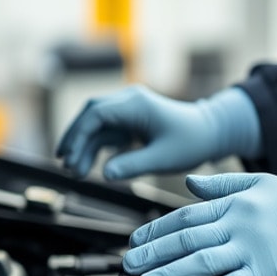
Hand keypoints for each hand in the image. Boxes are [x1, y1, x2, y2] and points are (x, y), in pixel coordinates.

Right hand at [56, 86, 260, 178]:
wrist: (211, 133)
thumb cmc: (191, 143)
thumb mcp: (164, 158)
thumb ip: (133, 165)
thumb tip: (104, 174)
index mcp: (136, 104)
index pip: (96, 114)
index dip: (79, 136)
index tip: (70, 159)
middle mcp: (129, 101)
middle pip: (90, 114)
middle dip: (75, 139)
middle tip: (65, 166)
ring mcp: (129, 109)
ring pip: (96, 124)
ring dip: (84, 146)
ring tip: (76, 173)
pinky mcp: (131, 120)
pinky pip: (106, 131)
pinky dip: (95, 147)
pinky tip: (88, 166)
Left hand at [123, 173, 276, 275]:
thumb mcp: (262, 183)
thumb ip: (223, 184)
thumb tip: (189, 184)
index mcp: (235, 203)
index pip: (186, 215)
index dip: (156, 228)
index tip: (136, 240)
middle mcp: (238, 223)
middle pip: (186, 237)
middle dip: (153, 252)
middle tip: (129, 265)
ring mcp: (252, 248)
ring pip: (201, 260)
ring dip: (170, 273)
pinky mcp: (267, 271)